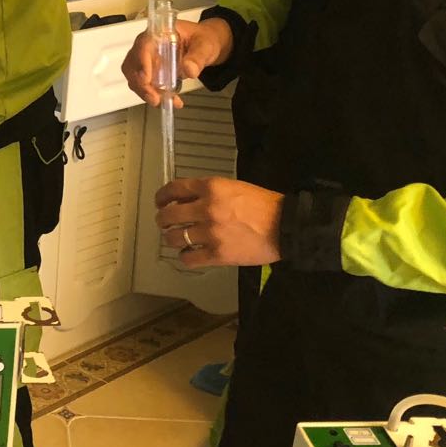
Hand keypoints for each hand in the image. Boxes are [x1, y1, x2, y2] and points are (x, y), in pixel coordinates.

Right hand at [122, 18, 233, 106]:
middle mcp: (148, 46)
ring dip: (147, 92)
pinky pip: (145, 85)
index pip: (143, 45)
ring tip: (165, 101)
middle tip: (155, 99)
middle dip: (141, 84)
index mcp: (158, 33)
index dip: (141, 63)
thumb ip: (198, 57)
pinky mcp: (150, 72)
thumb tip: (189, 69)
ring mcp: (146, 60)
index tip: (146, 80)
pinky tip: (172, 101)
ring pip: (135, 78)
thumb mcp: (205, 46)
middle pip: (133, 65)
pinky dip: (155, 95)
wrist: (204, 46)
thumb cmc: (202, 40)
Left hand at [155, 177, 282, 268]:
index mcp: (211, 188)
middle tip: (165, 223)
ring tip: (176, 240)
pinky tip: (189, 255)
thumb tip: (187, 200)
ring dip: (172, 239)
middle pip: (168, 215)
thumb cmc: (264, 205)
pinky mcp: (218, 254)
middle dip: (163, 220)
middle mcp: (206, 209)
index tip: (160, 202)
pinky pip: (189, 259)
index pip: (174, 189)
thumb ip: (210, 192)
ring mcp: (211, 233)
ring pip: (174, 238)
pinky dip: (185, 257)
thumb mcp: (234, 188)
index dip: (162, 197)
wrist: (286, 227)